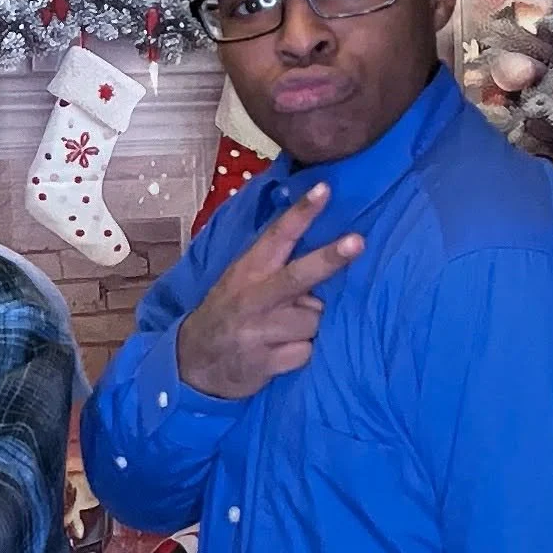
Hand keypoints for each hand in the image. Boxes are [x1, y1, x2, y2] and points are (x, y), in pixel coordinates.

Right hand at [177, 183, 362, 399]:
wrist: (194, 361)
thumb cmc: (229, 312)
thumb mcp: (239, 281)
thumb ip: (273, 267)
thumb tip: (325, 255)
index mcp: (248, 270)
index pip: (277, 235)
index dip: (302, 212)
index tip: (325, 190)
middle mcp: (253, 296)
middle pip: (299, 275)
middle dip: (330, 258)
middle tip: (357, 242)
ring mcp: (258, 330)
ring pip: (312, 319)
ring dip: (307, 326)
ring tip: (284, 331)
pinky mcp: (264, 362)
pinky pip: (305, 352)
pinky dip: (299, 353)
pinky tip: (279, 352)